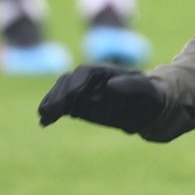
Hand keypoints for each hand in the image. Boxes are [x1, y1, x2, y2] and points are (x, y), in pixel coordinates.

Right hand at [38, 63, 165, 133]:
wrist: (147, 108)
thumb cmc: (149, 95)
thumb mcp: (145, 90)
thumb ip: (130, 85)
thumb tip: (110, 86)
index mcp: (104, 71)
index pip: (84, 72)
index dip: (76, 83)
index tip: (72, 96)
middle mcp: (89, 79)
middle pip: (68, 81)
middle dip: (58, 95)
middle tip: (51, 111)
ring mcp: (81, 91)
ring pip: (60, 93)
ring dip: (51, 104)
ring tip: (45, 117)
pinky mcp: (77, 104)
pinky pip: (61, 106)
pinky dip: (51, 113)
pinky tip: (44, 123)